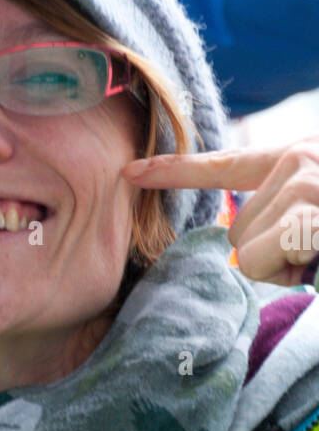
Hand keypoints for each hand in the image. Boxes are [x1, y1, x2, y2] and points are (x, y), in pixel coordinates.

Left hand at [121, 138, 318, 286]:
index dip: (173, 170)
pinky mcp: (306, 219)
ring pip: (244, 254)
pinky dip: (285, 274)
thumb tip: (238, 251)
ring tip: (318, 252)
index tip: (130, 172)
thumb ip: (278, 209)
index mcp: (295, 156)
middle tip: (311, 249)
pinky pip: (256, 263)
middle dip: (269, 253)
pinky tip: (313, 259)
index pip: (223, 164)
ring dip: (282, 266)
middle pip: (234, 232)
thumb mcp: (316, 208)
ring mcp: (303, 187)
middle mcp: (297, 160)